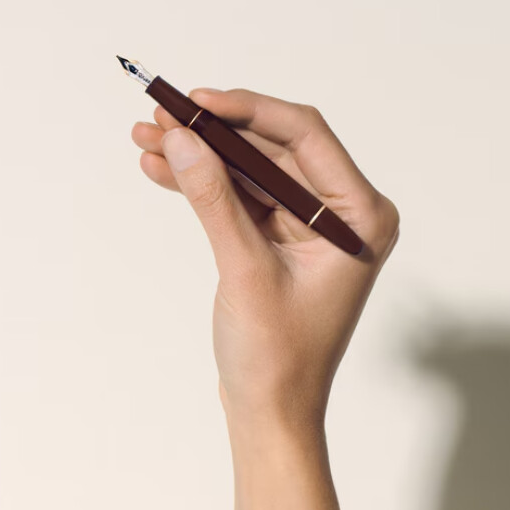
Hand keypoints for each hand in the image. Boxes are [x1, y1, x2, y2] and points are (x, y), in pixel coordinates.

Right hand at [131, 88, 398, 431]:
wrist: (271, 410)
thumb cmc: (277, 356)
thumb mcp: (245, 270)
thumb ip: (214, 199)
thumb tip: (181, 138)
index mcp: (361, 217)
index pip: (306, 137)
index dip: (248, 111)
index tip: (197, 99)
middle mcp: (343, 215)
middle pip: (274, 150)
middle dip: (215, 132)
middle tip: (163, 114)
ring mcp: (311, 228)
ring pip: (252, 172)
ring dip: (202, 157)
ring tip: (148, 139)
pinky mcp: (282, 241)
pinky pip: (242, 200)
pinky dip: (205, 186)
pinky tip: (163, 170)